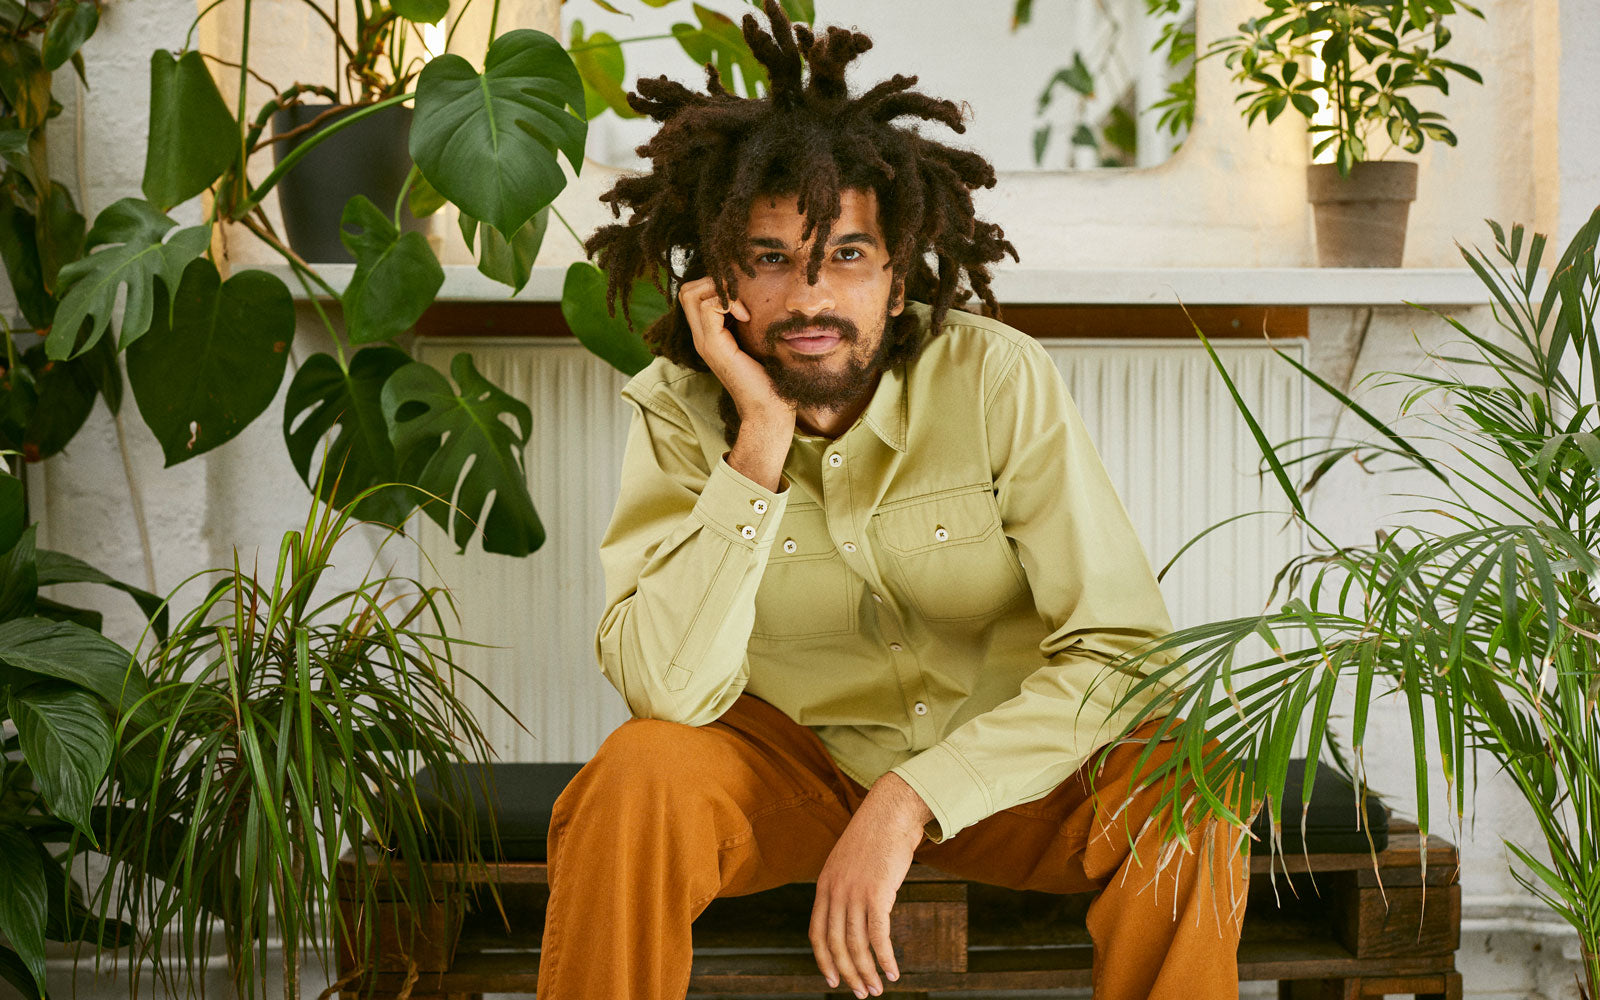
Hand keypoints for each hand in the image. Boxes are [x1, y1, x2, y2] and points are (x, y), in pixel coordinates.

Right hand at [679, 276, 795, 428]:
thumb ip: (748, 322)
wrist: (768, 409)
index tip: (742, 298)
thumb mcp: (756, 342)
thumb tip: (757, 299)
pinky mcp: (714, 346)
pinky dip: (728, 303)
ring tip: (743, 309)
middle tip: (739, 297)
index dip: (715, 284)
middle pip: (687, 290)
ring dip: (721, 290)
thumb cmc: (769, 379)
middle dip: (713, 281)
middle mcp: (701, 337)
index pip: (693, 294)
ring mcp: (704, 341)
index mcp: (709, 335)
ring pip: (692, 294)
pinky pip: (708, 307)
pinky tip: (746, 318)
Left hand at [810, 773, 933, 997]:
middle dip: (848, 974)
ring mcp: (854, 893)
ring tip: (878, 989)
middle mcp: (835, 891)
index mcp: (824, 885)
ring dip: (868, 972)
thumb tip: (853, 911)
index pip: (816, 933)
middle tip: (862, 993)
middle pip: (835, 945)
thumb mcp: (849, 862)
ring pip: (856, 945)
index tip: (832, 979)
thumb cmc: (876, 836)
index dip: (823, 960)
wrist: (891, 811)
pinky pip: (878, 936)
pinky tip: (893, 971)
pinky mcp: (877, 894)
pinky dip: (885, 958)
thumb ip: (846, 886)